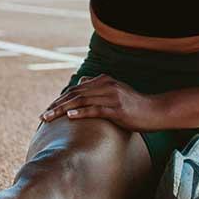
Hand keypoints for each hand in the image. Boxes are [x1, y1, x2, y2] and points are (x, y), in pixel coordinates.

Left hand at [39, 74, 163, 131]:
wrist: (155, 111)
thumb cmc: (135, 105)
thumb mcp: (116, 91)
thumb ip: (99, 87)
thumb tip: (82, 81)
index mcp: (104, 81)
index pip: (76, 90)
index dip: (60, 99)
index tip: (48, 110)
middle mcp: (106, 85)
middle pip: (75, 94)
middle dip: (57, 105)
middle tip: (43, 116)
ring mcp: (112, 96)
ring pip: (81, 101)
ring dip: (63, 110)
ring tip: (49, 117)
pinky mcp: (117, 109)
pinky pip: (95, 110)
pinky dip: (81, 112)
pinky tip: (69, 116)